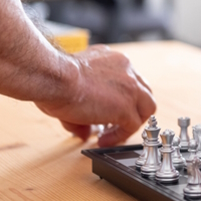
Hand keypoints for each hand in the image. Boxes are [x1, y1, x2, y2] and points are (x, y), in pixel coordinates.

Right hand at [34, 45, 155, 147]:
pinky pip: (132, 125)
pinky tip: (104, 140)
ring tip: (114, 133)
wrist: (55, 78)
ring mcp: (130, 87)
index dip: (121, 97)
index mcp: (113, 60)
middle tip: (117, 121)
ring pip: (146, 107)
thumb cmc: (54, 78)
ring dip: (133, 121)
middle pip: (143, 90)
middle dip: (133, 107)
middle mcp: (125, 68)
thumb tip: (84, 131)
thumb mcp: (71, 85)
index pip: (127, 79)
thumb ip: (83, 107)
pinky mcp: (126, 106)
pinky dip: (120, 135)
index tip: (108, 108)